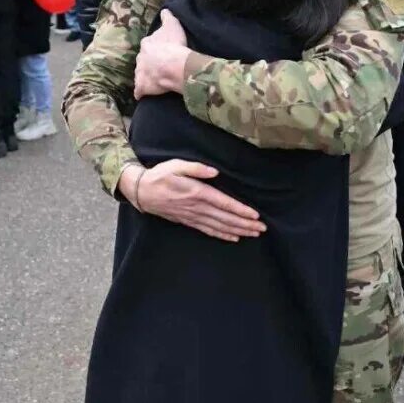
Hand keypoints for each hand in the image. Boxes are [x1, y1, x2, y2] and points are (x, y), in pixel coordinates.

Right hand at [120, 160, 265, 241]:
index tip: (254, 215)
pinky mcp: (188, 221)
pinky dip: (222, 235)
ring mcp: (192, 216)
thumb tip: (214, 172)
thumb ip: (196, 168)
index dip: (240, 210)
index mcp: (197, 192)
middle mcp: (197, 207)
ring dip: (237, 230)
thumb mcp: (176, 165)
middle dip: (245, 224)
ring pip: (219, 226)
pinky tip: (234, 237)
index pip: (223, 203)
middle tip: (261, 229)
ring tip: (253, 234)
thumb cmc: (160, 175)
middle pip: (225, 218)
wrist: (141, 191)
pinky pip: (208, 230)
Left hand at [133, 10, 190, 99]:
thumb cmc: (174, 44)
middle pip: (143, 60)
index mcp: (146, 44)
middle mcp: (140, 58)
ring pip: (140, 74)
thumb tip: (165, 10)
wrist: (174, 66)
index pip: (148, 45)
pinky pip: (139, 90)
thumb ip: (167, 17)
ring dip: (145, 76)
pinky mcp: (142, 86)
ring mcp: (140, 73)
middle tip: (159, 65)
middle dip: (149, 62)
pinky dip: (141, 92)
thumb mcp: (172, 25)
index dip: (155, 48)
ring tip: (155, 79)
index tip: (161, 50)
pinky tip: (144, 94)